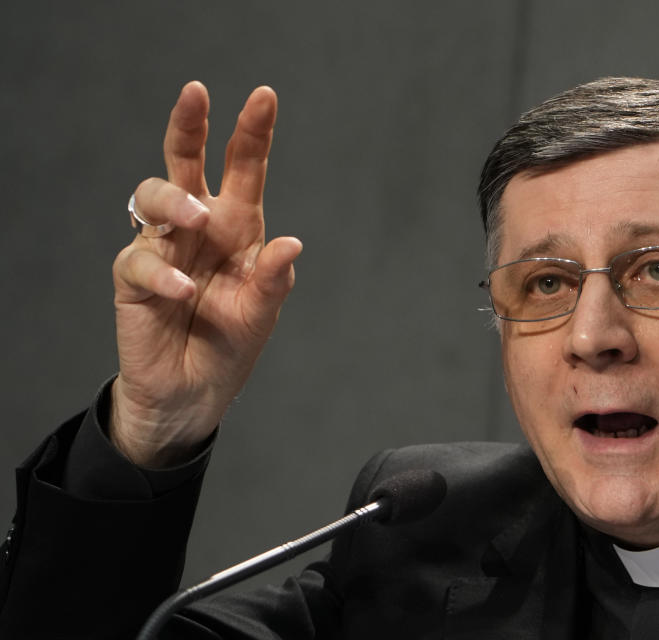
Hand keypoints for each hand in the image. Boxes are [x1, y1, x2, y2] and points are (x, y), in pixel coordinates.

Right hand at [110, 81, 301, 467]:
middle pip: (185, 162)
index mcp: (237, 226)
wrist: (195, 392)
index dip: (251, 132)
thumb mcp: (263, 312)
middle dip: (189, 126)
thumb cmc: (231, 343)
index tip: (263, 96)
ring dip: (174, 199)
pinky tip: (182, 291)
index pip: (243, 169)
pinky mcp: (135, 278)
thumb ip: (274, 279)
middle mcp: (198, 227)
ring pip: (152, 196)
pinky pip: (140, 261)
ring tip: (198, 217)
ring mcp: (163, 248)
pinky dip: (161, 272)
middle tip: (196, 94)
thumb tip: (292, 242)